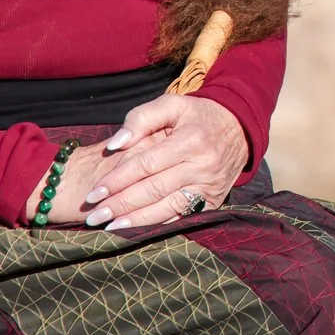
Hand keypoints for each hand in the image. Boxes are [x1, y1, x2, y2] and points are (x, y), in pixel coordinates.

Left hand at [79, 95, 248, 229]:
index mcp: (191, 139)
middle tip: (94, 214)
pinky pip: (182, 217)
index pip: (146, 164)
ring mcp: (209, 186)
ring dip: (136, 220)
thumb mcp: (172, 104)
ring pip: (167, 208)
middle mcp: (202, 165)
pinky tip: (137, 230)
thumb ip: (141, 118)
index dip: (118, 179)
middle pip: (154, 189)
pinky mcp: (213, 201)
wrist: (240, 128)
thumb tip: (115, 144)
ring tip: (110, 226)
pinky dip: (158, 225)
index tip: (94, 192)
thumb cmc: (198, 116)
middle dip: (121, 204)